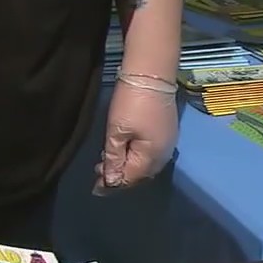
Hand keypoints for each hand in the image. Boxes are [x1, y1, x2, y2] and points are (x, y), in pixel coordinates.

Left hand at [95, 77, 177, 193]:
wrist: (152, 74)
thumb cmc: (131, 103)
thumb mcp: (117, 131)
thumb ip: (114, 158)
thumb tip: (111, 181)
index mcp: (151, 156)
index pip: (130, 178)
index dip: (112, 184)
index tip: (95, 187)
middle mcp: (163, 155)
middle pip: (140, 175)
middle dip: (120, 176)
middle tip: (99, 172)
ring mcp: (168, 144)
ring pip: (146, 165)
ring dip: (128, 166)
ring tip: (108, 161)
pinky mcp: (168, 134)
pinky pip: (151, 154)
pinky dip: (136, 156)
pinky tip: (125, 150)